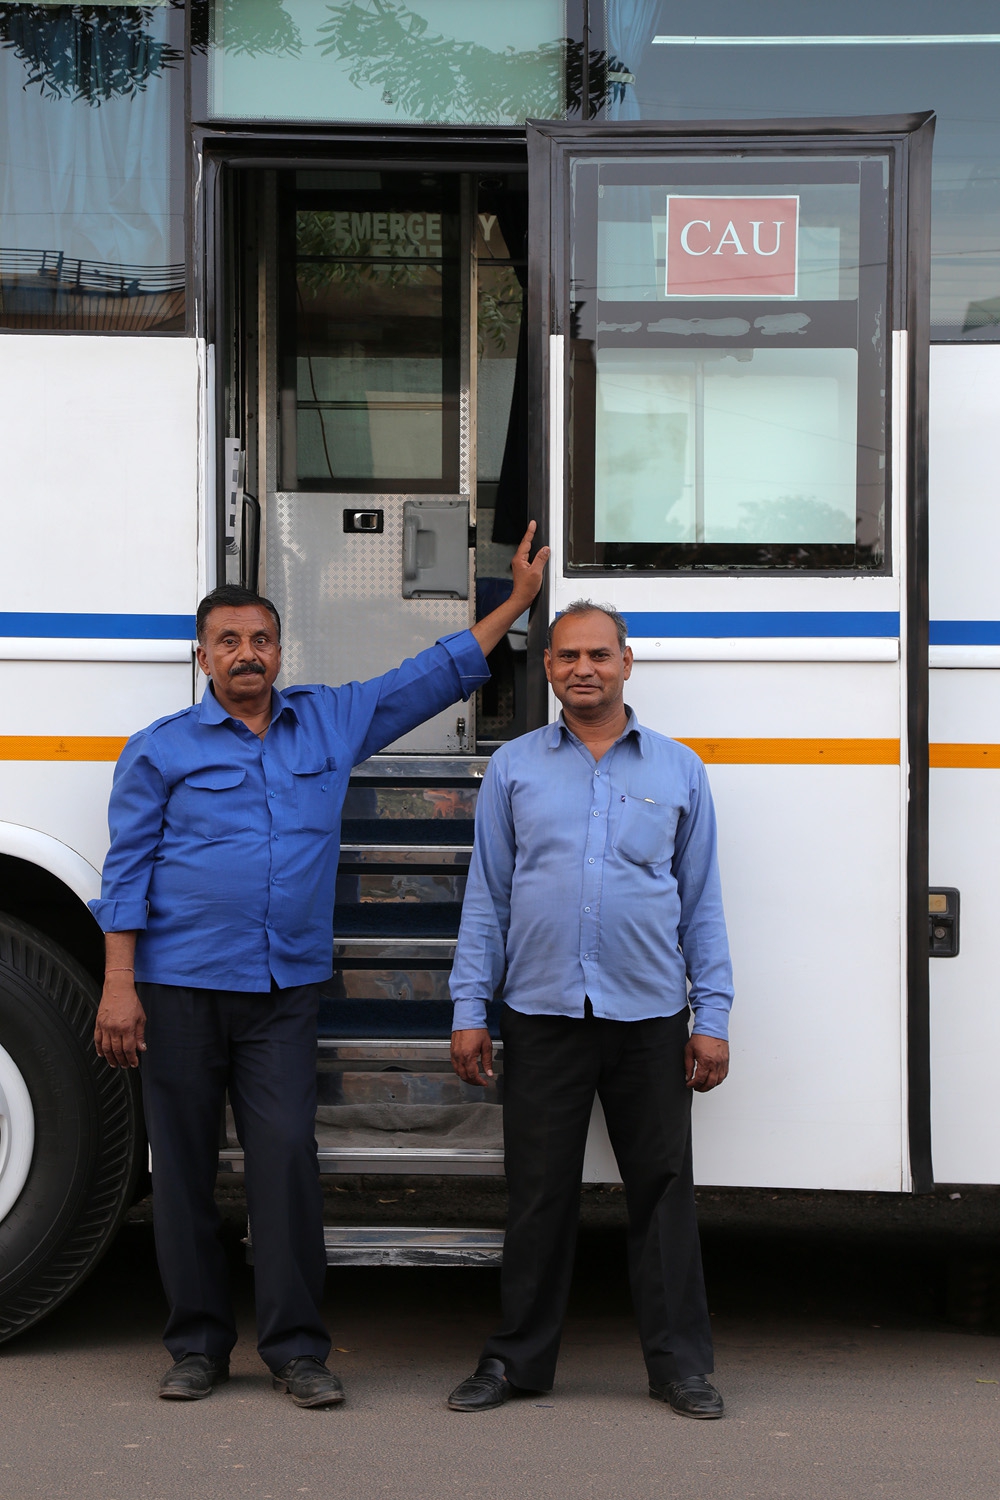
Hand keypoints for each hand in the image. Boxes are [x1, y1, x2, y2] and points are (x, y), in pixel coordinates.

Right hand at [94, 976, 146, 1067]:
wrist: (118, 989)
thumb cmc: (130, 1001)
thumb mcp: (141, 1017)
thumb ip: (140, 1035)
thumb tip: (141, 1048)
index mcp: (127, 1027)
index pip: (129, 1049)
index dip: (131, 1059)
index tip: (134, 1063)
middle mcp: (115, 1029)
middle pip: (117, 1051)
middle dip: (122, 1061)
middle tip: (124, 1065)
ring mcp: (105, 1027)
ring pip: (106, 1048)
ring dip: (110, 1058)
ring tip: (114, 1063)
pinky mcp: (98, 1024)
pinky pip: (97, 1040)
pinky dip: (99, 1049)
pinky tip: (102, 1054)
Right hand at [451, 1028, 493, 1086]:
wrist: (467, 1019)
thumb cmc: (477, 1030)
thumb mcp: (486, 1046)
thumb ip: (487, 1062)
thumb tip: (489, 1073)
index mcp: (468, 1056)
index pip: (473, 1075)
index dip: (479, 1082)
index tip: (484, 1083)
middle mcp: (459, 1057)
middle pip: (464, 1076)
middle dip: (473, 1082)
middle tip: (480, 1082)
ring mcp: (454, 1054)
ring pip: (458, 1072)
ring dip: (466, 1077)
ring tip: (474, 1078)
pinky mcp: (452, 1052)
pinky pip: (454, 1066)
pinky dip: (460, 1071)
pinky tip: (466, 1070)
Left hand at [470, 521, 549, 658]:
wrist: (522, 599)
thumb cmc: (526, 588)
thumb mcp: (536, 572)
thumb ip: (541, 559)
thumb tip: (545, 549)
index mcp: (520, 559)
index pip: (526, 542)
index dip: (530, 532)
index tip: (532, 524)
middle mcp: (519, 561)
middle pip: (526, 545)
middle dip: (531, 535)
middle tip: (535, 526)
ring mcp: (521, 565)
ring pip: (528, 551)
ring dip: (533, 544)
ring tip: (537, 537)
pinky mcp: (524, 569)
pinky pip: (530, 557)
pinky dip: (535, 553)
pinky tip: (539, 554)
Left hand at [685, 1034, 728, 1091]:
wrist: (711, 1027)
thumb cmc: (701, 1037)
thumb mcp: (689, 1051)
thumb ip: (688, 1065)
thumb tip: (688, 1076)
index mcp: (706, 1061)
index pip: (700, 1079)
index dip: (693, 1084)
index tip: (689, 1084)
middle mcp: (716, 1063)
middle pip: (710, 1083)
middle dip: (702, 1088)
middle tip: (696, 1087)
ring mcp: (722, 1062)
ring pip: (719, 1081)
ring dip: (711, 1085)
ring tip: (704, 1085)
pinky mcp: (726, 1060)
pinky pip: (724, 1074)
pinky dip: (719, 1079)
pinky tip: (713, 1079)